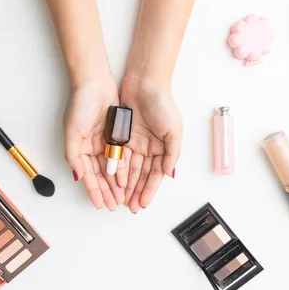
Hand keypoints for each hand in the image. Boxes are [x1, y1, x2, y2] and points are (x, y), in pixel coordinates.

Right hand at [64, 73, 127, 209]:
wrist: (94, 82)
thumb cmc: (80, 104)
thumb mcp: (72, 132)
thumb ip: (73, 156)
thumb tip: (77, 176)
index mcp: (78, 148)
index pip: (88, 175)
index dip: (94, 191)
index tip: (100, 204)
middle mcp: (91, 147)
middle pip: (100, 175)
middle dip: (107, 191)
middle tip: (115, 205)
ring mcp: (104, 140)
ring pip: (111, 167)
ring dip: (115, 183)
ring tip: (123, 197)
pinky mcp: (115, 133)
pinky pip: (120, 154)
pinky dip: (122, 167)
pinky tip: (126, 179)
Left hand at [120, 76, 182, 212]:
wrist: (145, 82)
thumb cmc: (162, 103)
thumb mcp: (174, 130)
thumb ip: (172, 153)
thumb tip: (169, 174)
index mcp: (163, 147)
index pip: (155, 175)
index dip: (149, 190)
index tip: (143, 204)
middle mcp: (149, 147)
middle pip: (141, 175)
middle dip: (136, 192)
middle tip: (130, 207)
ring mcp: (134, 141)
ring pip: (129, 168)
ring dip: (125, 184)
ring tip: (120, 199)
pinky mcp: (121, 134)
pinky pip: (118, 155)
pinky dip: (117, 169)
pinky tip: (114, 181)